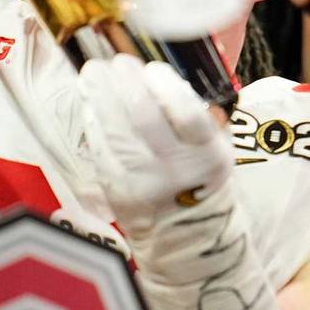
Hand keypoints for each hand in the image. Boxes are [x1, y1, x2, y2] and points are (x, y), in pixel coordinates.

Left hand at [79, 55, 278, 309]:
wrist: (190, 247)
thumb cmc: (204, 189)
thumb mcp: (219, 154)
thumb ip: (201, 120)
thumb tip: (168, 76)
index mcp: (208, 159)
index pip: (187, 116)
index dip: (167, 87)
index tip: (154, 69)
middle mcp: (174, 171)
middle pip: (142, 119)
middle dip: (125, 84)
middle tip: (116, 62)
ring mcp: (141, 182)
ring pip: (114, 131)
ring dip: (100, 96)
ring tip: (93, 71)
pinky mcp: (115, 191)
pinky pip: (99, 149)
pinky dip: (93, 121)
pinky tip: (90, 102)